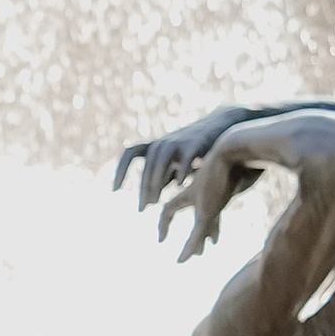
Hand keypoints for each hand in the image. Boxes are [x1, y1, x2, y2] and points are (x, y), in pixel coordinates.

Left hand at [115, 106, 253, 217]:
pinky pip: (186, 157)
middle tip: (142, 208)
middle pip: (147, 165)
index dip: (120, 171)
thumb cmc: (192, 150)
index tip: (114, 190)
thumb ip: (160, 178)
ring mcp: (179, 141)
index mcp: (155, 146)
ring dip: (155, 181)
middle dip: (143, 187)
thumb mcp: (173, 164)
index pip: (129, 154)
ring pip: (160, 160)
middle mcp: (163, 143)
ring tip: (155, 201)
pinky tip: (180, 185)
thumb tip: (147, 198)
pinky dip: (181, 170)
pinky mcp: (196, 143)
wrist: (220, 127)